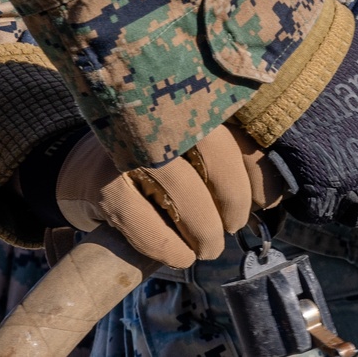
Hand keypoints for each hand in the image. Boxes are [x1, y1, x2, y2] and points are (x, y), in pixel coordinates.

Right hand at [56, 125, 282, 268]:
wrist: (81, 167)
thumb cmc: (155, 162)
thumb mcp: (191, 150)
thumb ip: (230, 160)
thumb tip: (276, 198)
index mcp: (193, 100)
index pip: (239, 131)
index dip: (258, 173)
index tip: (263, 205)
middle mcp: (162, 111)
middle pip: (217, 154)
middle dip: (233, 201)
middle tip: (230, 230)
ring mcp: (129, 142)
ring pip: (182, 189)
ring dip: (203, 228)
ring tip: (208, 248)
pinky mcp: (102, 178)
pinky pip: (141, 217)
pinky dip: (165, 244)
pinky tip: (181, 257)